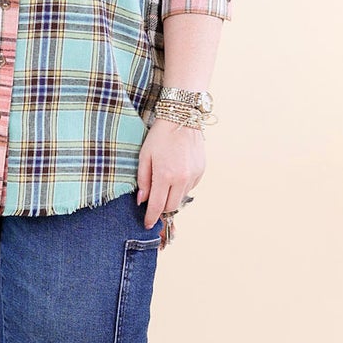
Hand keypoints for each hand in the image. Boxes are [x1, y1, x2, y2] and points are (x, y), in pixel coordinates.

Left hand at [137, 116, 204, 235]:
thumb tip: (142, 200)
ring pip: (181, 198)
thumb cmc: (160, 136)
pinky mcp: (201, 171)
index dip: (151, 217)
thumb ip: (143, 180)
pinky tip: (175, 174)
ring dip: (171, 197)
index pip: (157, 205)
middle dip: (161, 209)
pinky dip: (181, 187)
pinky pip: (189, 187)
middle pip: (171, 206)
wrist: (182, 118)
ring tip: (165, 183)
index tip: (147, 224)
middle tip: (153, 204)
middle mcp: (181, 178)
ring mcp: (193, 175)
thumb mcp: (144, 156)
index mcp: (164, 175)